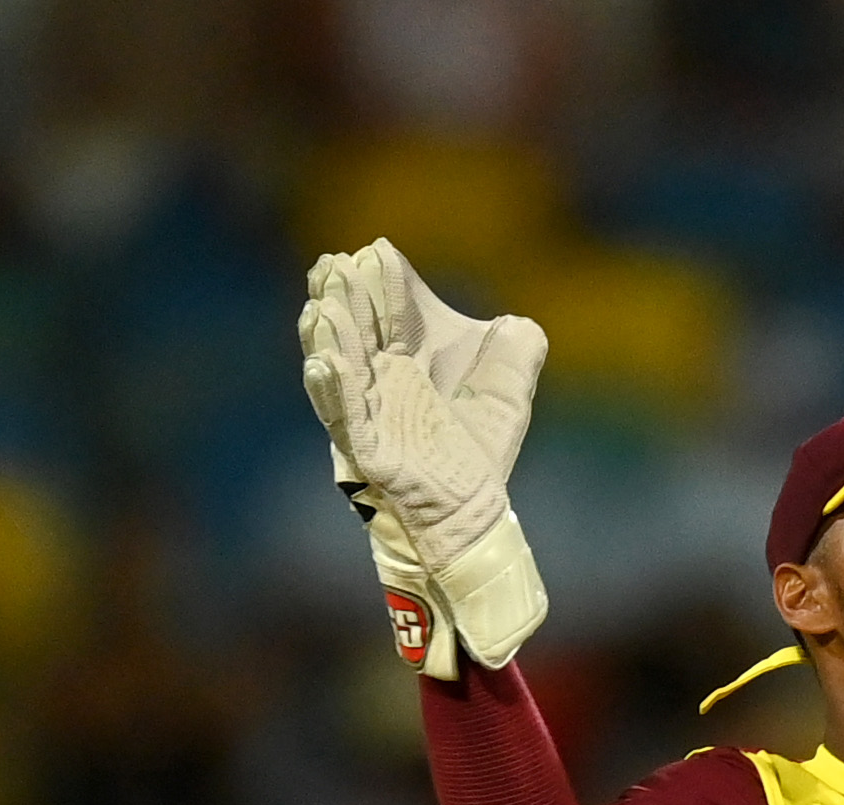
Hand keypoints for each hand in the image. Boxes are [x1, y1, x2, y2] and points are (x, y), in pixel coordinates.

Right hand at [299, 239, 550, 670]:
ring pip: (340, 368)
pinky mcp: (367, 449)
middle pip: (357, 330)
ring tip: (323, 306)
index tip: (376, 252)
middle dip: (345, 298)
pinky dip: (333, 390)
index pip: (391, 311)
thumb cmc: (479, 452)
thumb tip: (521, 325)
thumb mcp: (506, 394)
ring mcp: (369, 413)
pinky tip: (323, 363)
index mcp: (406, 358)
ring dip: (329, 337)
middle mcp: (380, 379)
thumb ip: (517, 354)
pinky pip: (344, 418)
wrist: (478, 513)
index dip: (383, 283)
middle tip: (334, 266)